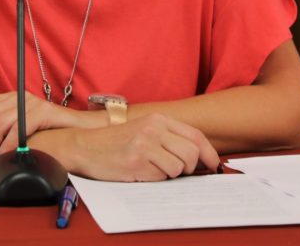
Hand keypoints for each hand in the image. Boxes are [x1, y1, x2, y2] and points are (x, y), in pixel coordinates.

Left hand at [0, 91, 94, 169]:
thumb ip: (3, 131)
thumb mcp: (21, 127)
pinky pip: (20, 129)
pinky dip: (9, 145)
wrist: (80, 129)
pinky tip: (2, 158)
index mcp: (8, 98)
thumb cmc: (48, 132)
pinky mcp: (43, 112)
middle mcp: (16, 97)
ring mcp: (30, 104)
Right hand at [58, 113, 219, 181]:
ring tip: (153, 169)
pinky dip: (155, 179)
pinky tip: (140, 172)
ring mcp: (145, 146)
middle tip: (179, 172)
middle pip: (192, 154)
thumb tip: (200, 158)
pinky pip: (161, 178)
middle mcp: (153, 129)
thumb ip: (169, 138)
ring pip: (179, 168)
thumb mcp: (144, 130)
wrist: (84, 146)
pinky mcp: (136, 163)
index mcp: (158, 119)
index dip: (209, 153)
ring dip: (170, 175)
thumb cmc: (116, 141)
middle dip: (191, 168)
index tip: (214, 165)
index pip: (195, 135)